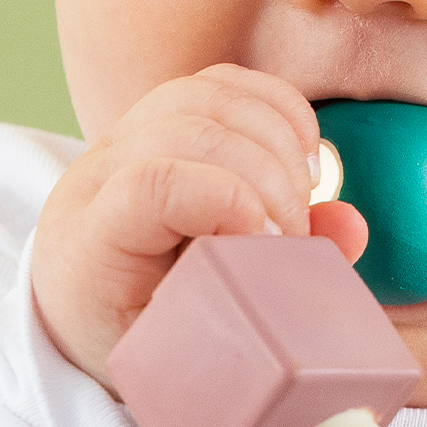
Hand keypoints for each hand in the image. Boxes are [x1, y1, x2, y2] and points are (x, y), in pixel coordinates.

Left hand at [32, 64, 366, 384]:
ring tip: (305, 195)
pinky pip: (221, 83)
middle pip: (190, 131)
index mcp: (91, 240)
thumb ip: (260, 299)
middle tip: (296, 238)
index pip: (151, 186)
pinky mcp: (159, 117)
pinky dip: (275, 107)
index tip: (268, 246)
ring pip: (207, 95)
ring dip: (276, 137)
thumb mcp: (185, 343)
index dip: (224, 200)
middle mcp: (98, 173)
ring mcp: (125, 136)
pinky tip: (303, 153)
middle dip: (268, 179)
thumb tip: (348, 228)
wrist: (78, 304)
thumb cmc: (133, 333)